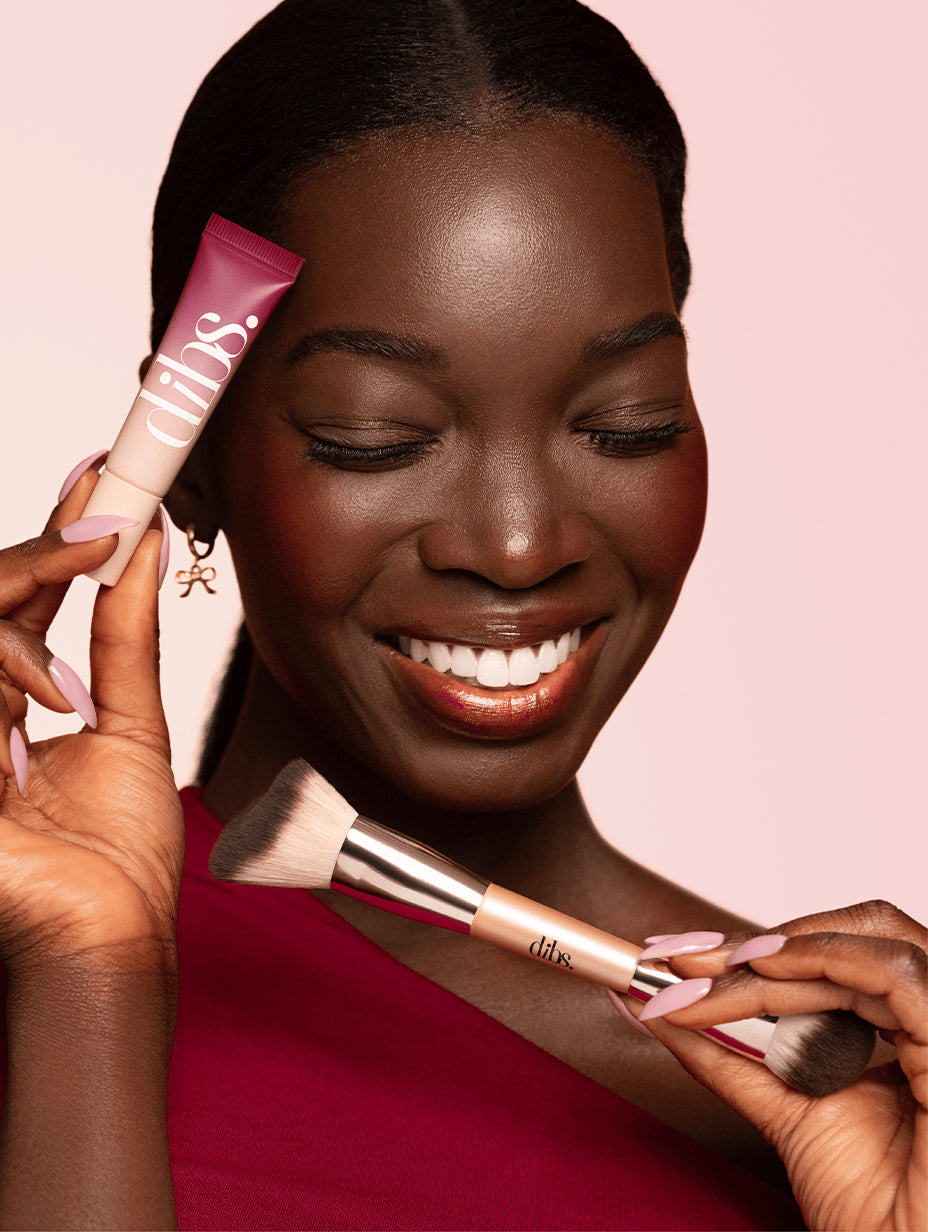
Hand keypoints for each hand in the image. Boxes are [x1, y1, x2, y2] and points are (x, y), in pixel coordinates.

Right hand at [0, 464, 182, 974]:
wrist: (108, 937)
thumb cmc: (117, 855)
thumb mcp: (132, 724)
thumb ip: (126, 637)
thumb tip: (144, 547)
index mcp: (17, 694)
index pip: (25, 594)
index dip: (59, 532)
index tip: (104, 473)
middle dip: (42, 552)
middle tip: (104, 519)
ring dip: (21, 652)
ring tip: (69, 699)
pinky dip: (4, 688)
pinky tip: (39, 726)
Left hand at [611, 902, 925, 1230]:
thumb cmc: (870, 1208)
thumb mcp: (784, 1111)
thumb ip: (728, 1057)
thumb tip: (659, 1008)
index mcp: (907, 1033)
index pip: (837, 958)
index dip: (758, 950)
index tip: (679, 961)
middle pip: (850, 940)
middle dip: (756, 945)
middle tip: (678, 960)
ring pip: (864, 946)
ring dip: (773, 952)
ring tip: (706, 976)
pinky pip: (893, 972)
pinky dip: (819, 958)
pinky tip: (758, 971)